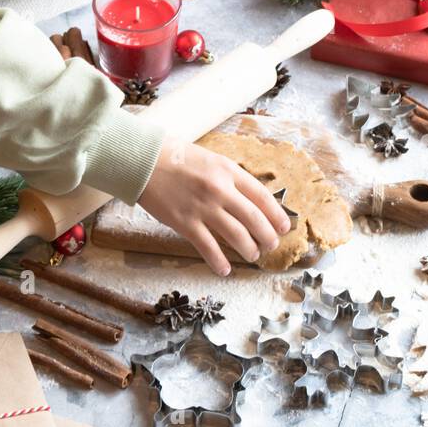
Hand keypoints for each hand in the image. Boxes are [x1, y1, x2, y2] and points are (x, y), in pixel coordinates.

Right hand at [137, 135, 292, 275]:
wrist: (143, 161)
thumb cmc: (175, 156)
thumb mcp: (210, 158)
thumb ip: (229, 177)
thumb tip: (248, 197)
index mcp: (228, 170)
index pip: (261, 196)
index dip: (276, 214)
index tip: (284, 226)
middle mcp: (220, 190)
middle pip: (254, 219)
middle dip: (267, 236)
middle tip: (271, 245)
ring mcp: (203, 208)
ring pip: (237, 235)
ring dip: (249, 249)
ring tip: (253, 255)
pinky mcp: (185, 223)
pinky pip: (208, 247)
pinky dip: (219, 262)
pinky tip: (225, 270)